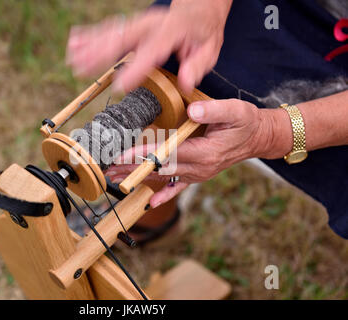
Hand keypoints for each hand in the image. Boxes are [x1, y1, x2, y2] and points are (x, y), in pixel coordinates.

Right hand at [67, 0, 231, 92]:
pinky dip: (90, 34)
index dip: (135, 69)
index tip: (120, 86)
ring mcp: (139, 21)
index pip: (152, 51)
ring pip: (111, 32)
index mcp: (172, 31)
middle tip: (80, 68)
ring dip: (89, 45)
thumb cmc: (203, 32)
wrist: (199, 6)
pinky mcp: (132, 23)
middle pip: (122, 38)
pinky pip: (109, 27)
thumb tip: (186, 83)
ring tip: (71, 57)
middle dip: (100, 53)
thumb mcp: (209, 49)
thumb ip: (197, 66)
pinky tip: (75, 40)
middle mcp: (151, 24)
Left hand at [106, 99, 292, 207]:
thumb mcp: (235, 110)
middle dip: (132, 167)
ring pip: (163, 177)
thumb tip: (191, 111)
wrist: (257, 138)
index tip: (122, 155)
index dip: (144, 153)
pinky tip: (151, 203)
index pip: (168, 153)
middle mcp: (200, 167)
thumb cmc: (245, 122)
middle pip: (159, 168)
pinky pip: (178, 187)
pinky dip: (164, 194)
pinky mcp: (197, 174)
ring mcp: (198, 173)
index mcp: (206, 152)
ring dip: (139, 178)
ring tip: (116, 179)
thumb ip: (213, 111)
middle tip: (108, 168)